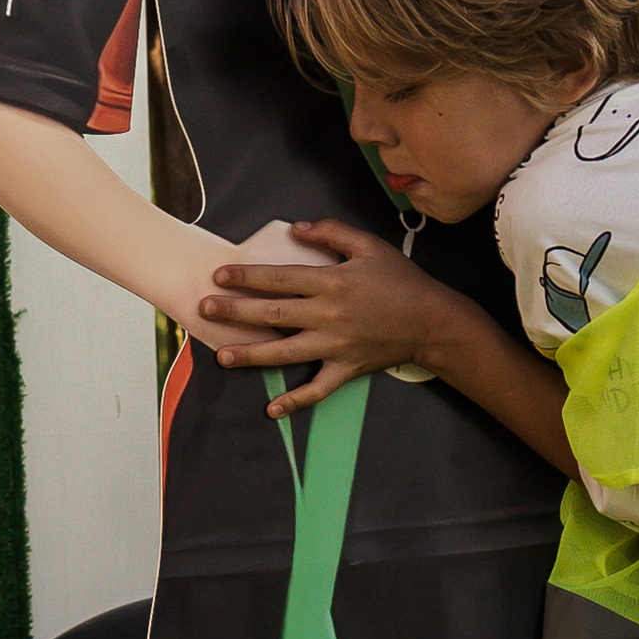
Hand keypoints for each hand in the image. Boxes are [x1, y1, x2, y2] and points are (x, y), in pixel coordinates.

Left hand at [200, 217, 460, 412]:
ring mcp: (336, 346)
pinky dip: (295, 401)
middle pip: (273, 313)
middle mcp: (329, 315)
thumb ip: (332, 232)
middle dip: (236, 311)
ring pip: (285, 352)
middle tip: (205, 308)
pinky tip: (271, 409)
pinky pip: (317, 389)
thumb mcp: (370, 245)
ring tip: (222, 356)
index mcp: (332, 282)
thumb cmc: (402, 280)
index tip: (219, 275)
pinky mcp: (346, 369)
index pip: (280, 278)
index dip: (247, 276)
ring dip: (251, 354)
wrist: (433, 321)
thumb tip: (297, 229)